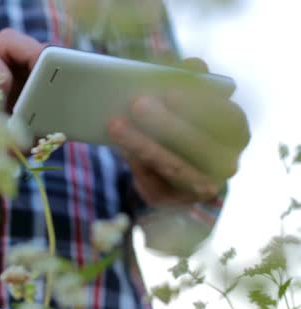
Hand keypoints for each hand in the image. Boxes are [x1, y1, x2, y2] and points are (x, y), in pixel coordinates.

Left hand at [108, 58, 250, 206]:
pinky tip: (119, 146)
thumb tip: (194, 65)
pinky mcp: (172, 201)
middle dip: (166, 123)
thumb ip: (190, 79)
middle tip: (137, 103)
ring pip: (173, 166)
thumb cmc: (177, 120)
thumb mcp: (184, 97)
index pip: (226, 118)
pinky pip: (153, 183)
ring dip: (143, 144)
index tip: (169, 89)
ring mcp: (201, 186)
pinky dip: (135, 163)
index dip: (198, 104)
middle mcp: (226, 163)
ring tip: (115, 123)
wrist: (165, 166)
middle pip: (199, 145)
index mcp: (236, 131)